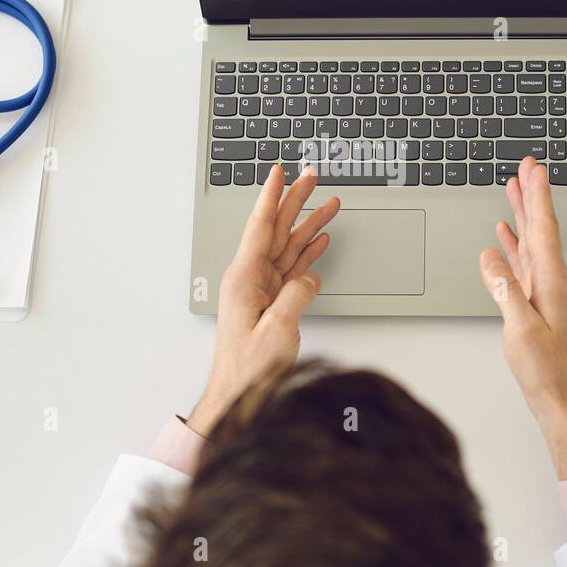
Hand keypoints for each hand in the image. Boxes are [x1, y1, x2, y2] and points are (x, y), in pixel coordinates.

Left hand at [187, 165, 339, 435]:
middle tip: (311, 177)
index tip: (279, 172)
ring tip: (328, 203)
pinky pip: (293, 268)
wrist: (238, 394)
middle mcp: (251, 279)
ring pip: (288, 246)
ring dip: (308, 224)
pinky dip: (308, 252)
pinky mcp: (272, 302)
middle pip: (276, 230)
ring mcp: (262, 289)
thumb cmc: (248, 370)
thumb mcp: (276, 331)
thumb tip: (309, 277)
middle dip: (294, 201)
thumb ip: (295, 298)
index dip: (271, 197)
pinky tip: (320, 240)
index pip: (260, 227)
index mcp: (244, 278)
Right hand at [477, 157, 566, 478]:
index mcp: (552, 281)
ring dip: (522, 215)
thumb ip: (505, 290)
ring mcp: (546, 290)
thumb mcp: (519, 329)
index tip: (534, 169)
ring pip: (532, 242)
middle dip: (532, 195)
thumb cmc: (546, 371)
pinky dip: (515, 244)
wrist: (561, 398)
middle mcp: (553, 280)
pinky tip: (505, 236)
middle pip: (541, 228)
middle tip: (526, 167)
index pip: (544, 228)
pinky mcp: (538, 301)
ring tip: (513, 190)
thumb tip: (490, 256)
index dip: (537, 196)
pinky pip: (524, 263)